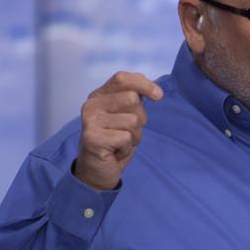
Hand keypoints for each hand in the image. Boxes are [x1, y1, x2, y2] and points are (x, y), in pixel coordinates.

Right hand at [74, 71, 162, 190]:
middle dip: (139, 119)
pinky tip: (115, 152)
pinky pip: (126, 138)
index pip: (122, 79)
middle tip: (127, 132)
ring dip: (134, 136)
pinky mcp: (93, 138)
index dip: (143, 84)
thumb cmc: (114, 142)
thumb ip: (133, 100)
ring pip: (133, 120)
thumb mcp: (126, 117)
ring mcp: (91, 121)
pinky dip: (126, 148)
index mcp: (99, 95)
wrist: (97, 171)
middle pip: (132, 99)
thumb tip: (154, 90)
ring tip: (120, 143)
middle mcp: (92, 104)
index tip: (158, 96)